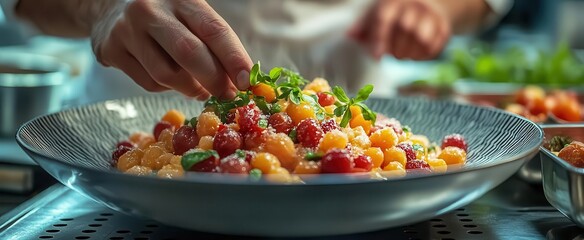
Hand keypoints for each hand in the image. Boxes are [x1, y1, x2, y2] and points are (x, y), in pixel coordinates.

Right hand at [91, 0, 251, 99]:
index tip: (247, 81)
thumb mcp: (190, 17)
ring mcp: (128, 29)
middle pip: (189, 53)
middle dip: (214, 80)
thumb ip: (214, 44)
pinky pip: (148, 82)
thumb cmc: (166, 18)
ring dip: (190, 88)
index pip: (214, 29)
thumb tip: (239, 82)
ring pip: (167, 74)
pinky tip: (169, 77)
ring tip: (199, 88)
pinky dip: (166, 88)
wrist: (111, 9)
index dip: (233, 58)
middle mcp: (152, 10)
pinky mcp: (111, 49)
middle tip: (227, 95)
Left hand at [349, 0, 450, 60]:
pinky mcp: (444, 27)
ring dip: (410, 53)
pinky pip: (434, 47)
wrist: (428, 5)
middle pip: (406, 28)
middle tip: (392, 54)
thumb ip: (363, 26)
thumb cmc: (396, 14)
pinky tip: (415, 54)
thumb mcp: (377, 15)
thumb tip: (350, 35)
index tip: (377, 57)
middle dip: (396, 48)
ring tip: (403, 54)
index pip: (385, 18)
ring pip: (423, 38)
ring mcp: (431, 15)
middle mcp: (414, 5)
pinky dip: (423, 56)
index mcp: (394, 1)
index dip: (379, 39)